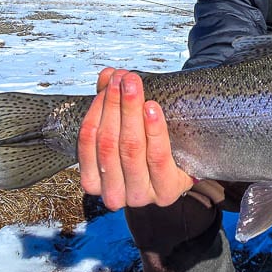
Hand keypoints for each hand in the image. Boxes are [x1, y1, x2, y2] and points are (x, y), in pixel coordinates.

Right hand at [77, 68, 193, 210]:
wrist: (183, 166)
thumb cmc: (147, 148)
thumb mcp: (124, 127)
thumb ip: (111, 103)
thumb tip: (106, 75)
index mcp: (94, 181)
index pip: (88, 142)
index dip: (97, 108)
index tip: (109, 82)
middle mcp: (113, 194)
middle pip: (109, 143)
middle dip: (115, 105)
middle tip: (124, 79)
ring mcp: (139, 196)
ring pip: (131, 149)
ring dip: (131, 112)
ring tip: (135, 86)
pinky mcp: (165, 191)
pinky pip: (157, 158)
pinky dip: (153, 131)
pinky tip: (152, 109)